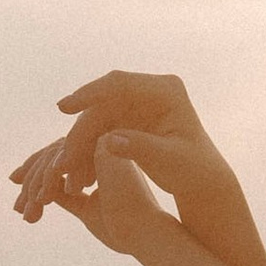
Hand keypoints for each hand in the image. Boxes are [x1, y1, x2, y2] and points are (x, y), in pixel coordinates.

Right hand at [11, 67, 241, 240]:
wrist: (202, 181)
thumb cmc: (193, 171)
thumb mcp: (170, 162)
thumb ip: (141, 149)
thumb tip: (108, 141)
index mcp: (166, 90)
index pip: (120, 84)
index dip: (90, 94)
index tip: (64, 108)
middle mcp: (149, 92)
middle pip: (104, 105)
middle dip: (80, 134)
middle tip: (62, 161)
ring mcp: (137, 104)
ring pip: (97, 120)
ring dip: (79, 147)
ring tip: (67, 176)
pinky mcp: (129, 119)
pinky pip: (99, 132)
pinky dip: (87, 153)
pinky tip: (78, 174)